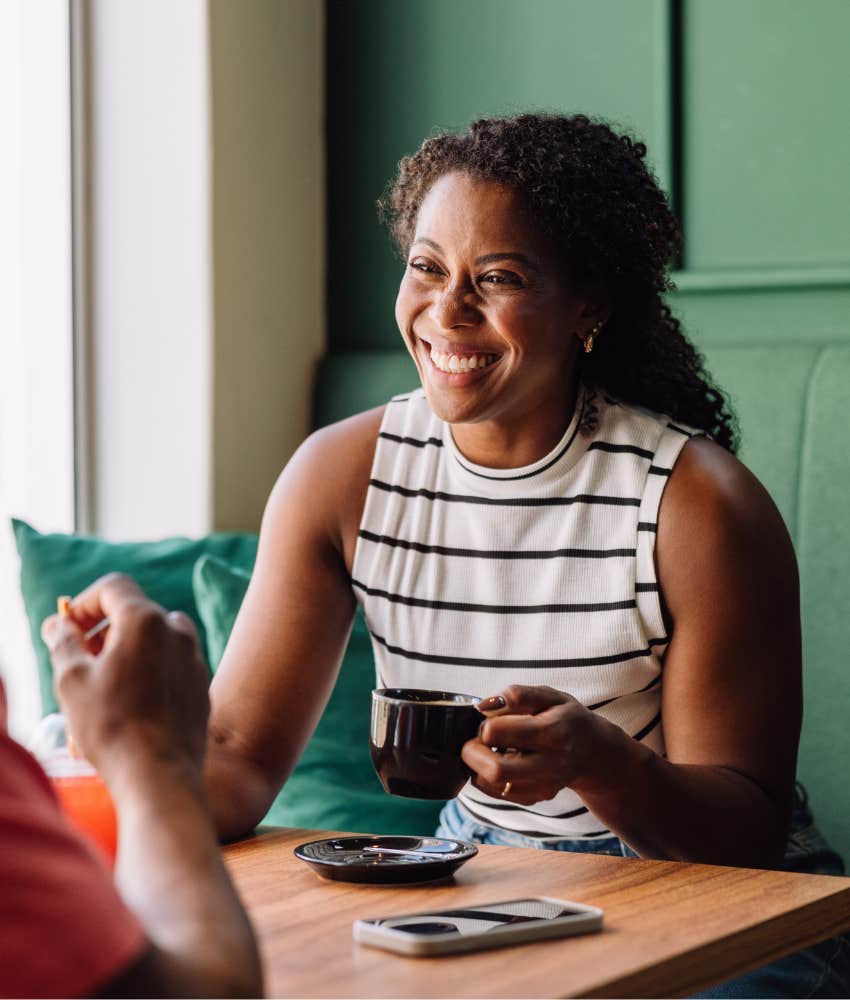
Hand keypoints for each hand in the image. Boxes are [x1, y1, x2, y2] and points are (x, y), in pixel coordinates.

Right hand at [41, 573, 209, 781]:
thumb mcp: (72, 681)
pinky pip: (171, 662)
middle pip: (136, 610)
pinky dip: (150, 667)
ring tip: (106, 677)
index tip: (68, 628)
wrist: (160, 774)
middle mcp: (177, 631)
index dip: (84, 602)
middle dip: (104, 626)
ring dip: (129, 646)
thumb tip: (58, 624)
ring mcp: (194, 656)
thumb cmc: (111, 726)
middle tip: (81, 655)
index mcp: (146, 620)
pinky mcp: (201, 683)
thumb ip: (64, 642)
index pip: (114, 587)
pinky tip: (132, 698)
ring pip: (157, 636)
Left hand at [462, 685, 613, 804]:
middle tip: (475, 740)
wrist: (594, 751)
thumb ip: (517, 695)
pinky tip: (496, 762)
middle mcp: (550, 764)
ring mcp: (543, 785)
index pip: (498, 733)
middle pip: (495, 770)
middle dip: (472, 753)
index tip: (487, 719)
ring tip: (487, 749)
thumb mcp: (550, 695)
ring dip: (477, 767)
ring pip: (493, 785)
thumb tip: (483, 706)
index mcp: (552, 732)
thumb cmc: (567, 718)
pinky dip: (487, 779)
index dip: (484, 724)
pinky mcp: (536, 797)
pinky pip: (498, 794)